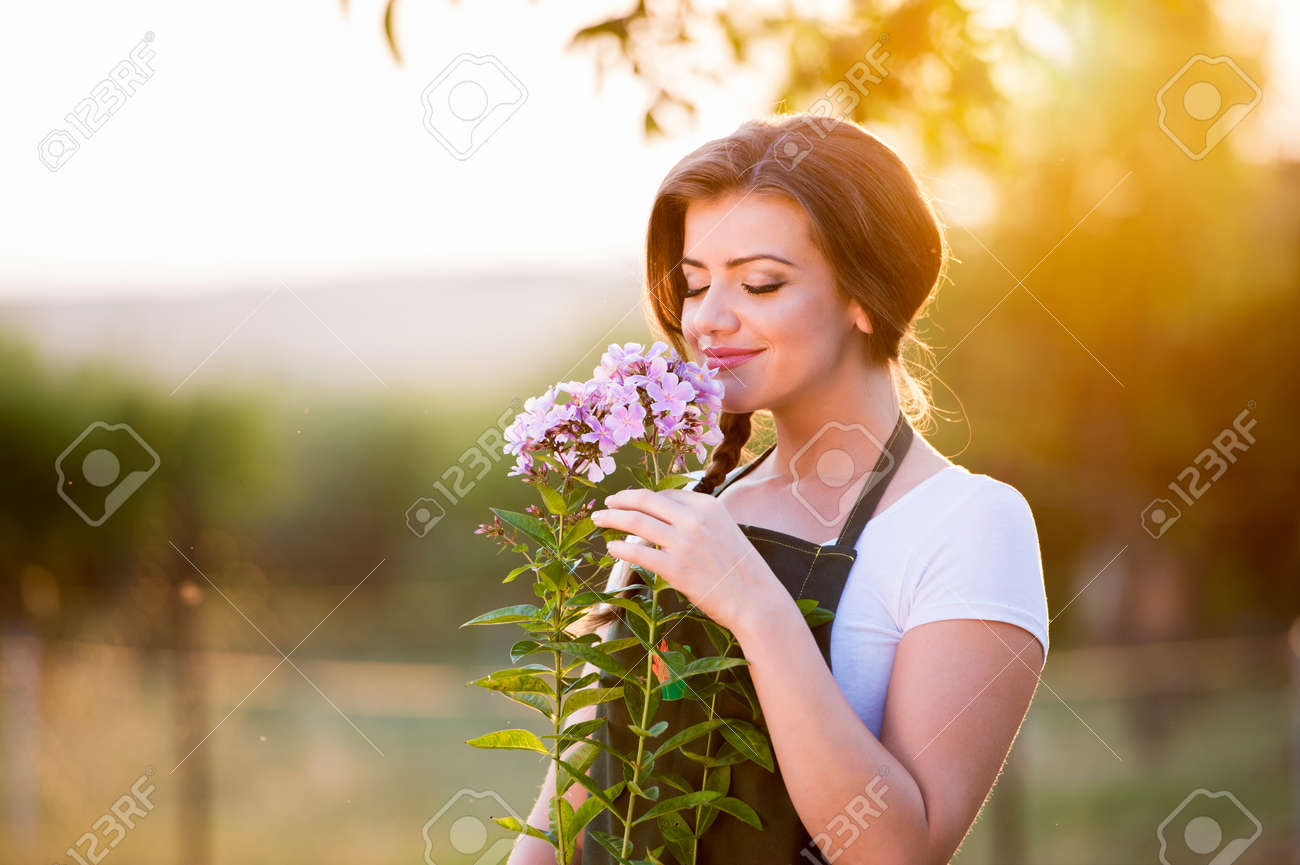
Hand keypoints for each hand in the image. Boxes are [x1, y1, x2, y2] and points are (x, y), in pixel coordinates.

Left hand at [590, 487, 781, 635]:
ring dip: (612, 518)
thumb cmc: (741, 569)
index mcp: (708, 505)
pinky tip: (610, 548)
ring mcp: (684, 543)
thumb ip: (698, 520)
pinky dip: (620, 549)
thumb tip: (667, 515)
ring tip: (599, 519)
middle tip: (606, 503)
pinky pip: (638, 554)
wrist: (756, 600)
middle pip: (646, 501)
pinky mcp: (675, 569)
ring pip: (636, 523)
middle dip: (621, 500)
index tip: (629, 501)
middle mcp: (694, 519)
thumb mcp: (725, 530)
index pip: (666, 494)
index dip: (644, 497)